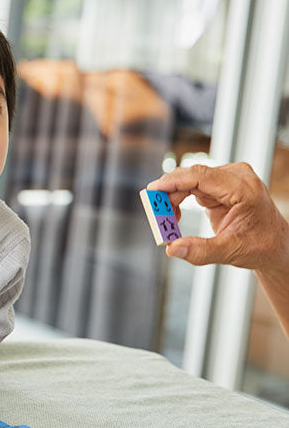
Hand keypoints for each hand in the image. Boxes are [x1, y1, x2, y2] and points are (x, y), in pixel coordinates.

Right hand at [148, 162, 288, 270]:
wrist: (275, 246)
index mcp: (243, 188)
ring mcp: (229, 179)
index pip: (201, 176)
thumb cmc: (261, 246)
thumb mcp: (231, 250)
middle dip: (170, 195)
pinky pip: (193, 187)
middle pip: (192, 177)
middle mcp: (236, 177)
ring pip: (190, 182)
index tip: (152, 190)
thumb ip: (201, 251)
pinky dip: (181, 200)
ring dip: (174, 199)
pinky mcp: (221, 185)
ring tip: (168, 222)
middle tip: (156, 215)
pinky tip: (176, 216)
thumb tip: (172, 249)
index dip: (173, 181)